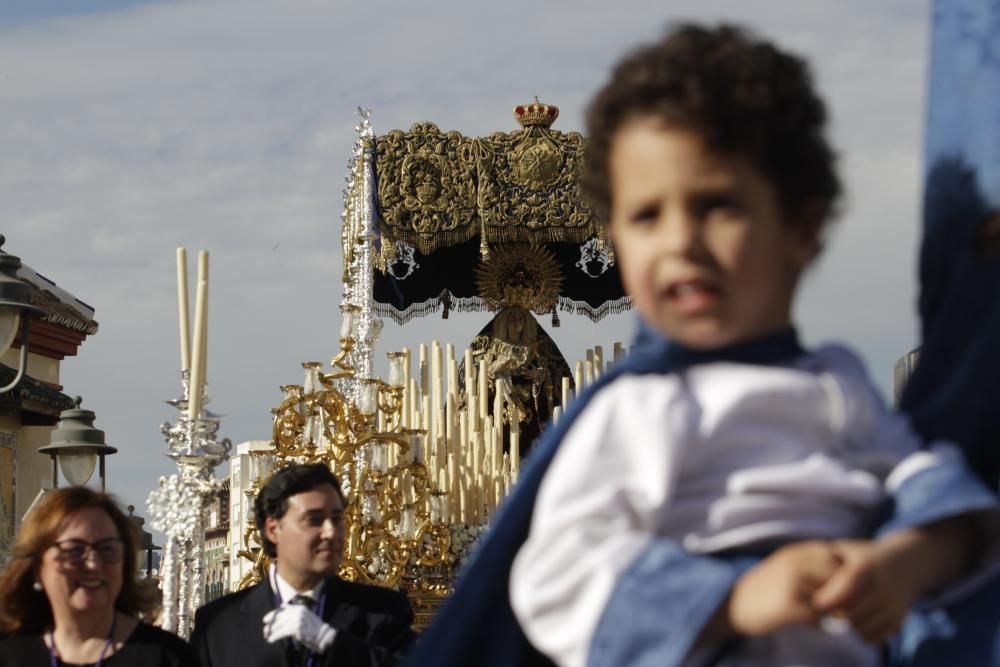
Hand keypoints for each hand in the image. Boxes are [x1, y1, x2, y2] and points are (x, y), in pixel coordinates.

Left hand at [263, 603, 336, 652]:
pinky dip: (274, 637)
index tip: (265, 619)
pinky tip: (271, 640)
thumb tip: (281, 608)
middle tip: (265, 631)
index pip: (281, 609)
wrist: (323, 635)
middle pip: (278, 617)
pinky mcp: (295, 628)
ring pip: (278, 625)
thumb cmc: (314, 627)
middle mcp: (297, 611)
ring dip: (270, 632)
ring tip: (267, 636)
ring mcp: (296, 619)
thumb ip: (294, 612)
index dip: (272, 614)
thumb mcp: (305, 615)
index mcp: (298, 607)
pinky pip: (281, 633)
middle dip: (270, 624)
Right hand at [724, 540, 840, 637]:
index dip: (843, 576)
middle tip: (828, 605)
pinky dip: (816, 624)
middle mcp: (795, 562)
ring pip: (830, 599)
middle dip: (839, 594)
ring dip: (828, 610)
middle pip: (838, 579)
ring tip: (813, 612)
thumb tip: (854, 578)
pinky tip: (804, 622)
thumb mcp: (789, 565)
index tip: (833, 588)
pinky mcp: (786, 605)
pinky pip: (817, 617)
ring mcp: (790, 582)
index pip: (838, 559)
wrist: (733, 603)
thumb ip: (817, 565)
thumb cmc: (768, 587)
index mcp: (797, 551)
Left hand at [813, 538, 920, 643]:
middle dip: (836, 615)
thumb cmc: (864, 555)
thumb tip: (801, 571)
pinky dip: (863, 634)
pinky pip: (875, 637)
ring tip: (842, 615)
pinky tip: (857, 621)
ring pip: (863, 629)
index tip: (817, 602)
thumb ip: (824, 558)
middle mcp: (883, 587)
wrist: (906, 563)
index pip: (845, 590)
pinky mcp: (899, 619)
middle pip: (852, 614)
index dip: (828, 599)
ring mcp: (893, 605)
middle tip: (826, 611)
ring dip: (848, 626)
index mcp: (867, 567)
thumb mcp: (846, 549)